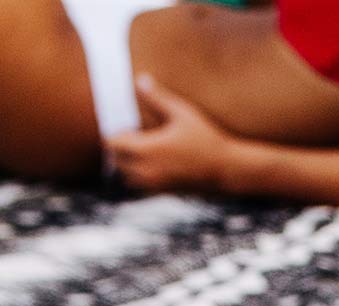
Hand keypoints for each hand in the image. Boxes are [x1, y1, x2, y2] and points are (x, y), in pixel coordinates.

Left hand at [107, 75, 241, 193]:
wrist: (227, 170)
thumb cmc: (206, 139)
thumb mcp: (183, 114)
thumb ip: (158, 98)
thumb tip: (140, 79)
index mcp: (147, 149)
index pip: (112, 143)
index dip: (113, 132)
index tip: (124, 124)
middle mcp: (146, 170)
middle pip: (116, 161)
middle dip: (119, 148)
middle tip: (131, 135)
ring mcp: (154, 184)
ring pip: (126, 176)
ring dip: (127, 164)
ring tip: (141, 149)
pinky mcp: (163, 192)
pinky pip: (140, 186)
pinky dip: (139, 175)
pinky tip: (153, 162)